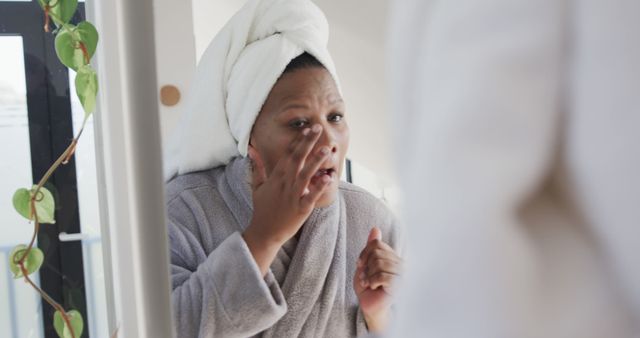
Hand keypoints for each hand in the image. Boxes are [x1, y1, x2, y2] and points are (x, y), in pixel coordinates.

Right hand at [243, 124, 332, 274]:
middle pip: (297, 159)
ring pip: (305, 175)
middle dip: (307, 143)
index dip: (298, 141)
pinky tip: (328, 178)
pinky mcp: (300, 209)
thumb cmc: (262, 209)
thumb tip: (252, 150)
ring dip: (315, 161)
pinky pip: (311, 197)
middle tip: (317, 128)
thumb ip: (257, 167)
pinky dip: (319, 188)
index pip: (288, 154)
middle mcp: (285, 183)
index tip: (307, 128)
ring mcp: (293, 196)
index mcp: (276, 177)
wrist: (264, 232)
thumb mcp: (257, 186)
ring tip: (326, 149)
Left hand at [354, 227, 401, 332]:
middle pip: (377, 253)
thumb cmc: (367, 286)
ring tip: (368, 282)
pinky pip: (382, 276)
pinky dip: (372, 281)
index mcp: (392, 256)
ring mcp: (400, 274)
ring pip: (379, 263)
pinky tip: (373, 287)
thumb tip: (375, 228)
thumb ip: (371, 247)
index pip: (376, 243)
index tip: (360, 265)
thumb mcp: (365, 264)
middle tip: (365, 277)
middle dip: (366, 266)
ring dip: (368, 275)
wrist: (369, 305)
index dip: (364, 253)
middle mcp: (399, 263)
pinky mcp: (398, 285)